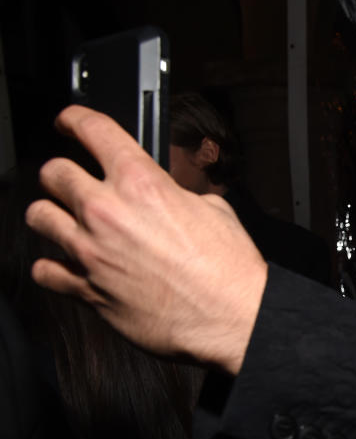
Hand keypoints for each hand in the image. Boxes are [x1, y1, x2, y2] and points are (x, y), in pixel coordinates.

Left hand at [25, 106, 266, 373]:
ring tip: (64, 222)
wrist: (233, 318)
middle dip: (61, 174)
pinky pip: (45, 271)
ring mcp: (92, 252)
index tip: (69, 123)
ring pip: (38, 216)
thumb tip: (169, 196)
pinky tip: (66, 266)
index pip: (92, 130)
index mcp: (142, 184)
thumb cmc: (230, 270)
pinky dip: (52, 267)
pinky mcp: (88, 290)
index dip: (75, 120)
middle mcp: (108, 212)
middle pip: (53, 172)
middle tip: (70, 181)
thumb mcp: (215, 210)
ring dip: (51, 216)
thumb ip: (178, 196)